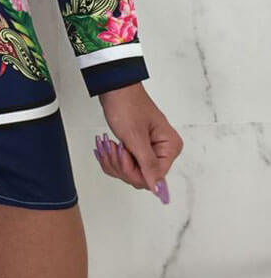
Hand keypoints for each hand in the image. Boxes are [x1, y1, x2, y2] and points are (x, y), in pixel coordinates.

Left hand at [93, 82, 182, 202]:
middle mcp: (162, 150)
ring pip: (129, 173)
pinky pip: (123, 165)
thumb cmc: (126, 104)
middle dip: (121, 165)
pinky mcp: (136, 148)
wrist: (113, 87)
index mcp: (170, 146)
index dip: (134, 171)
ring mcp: (148, 149)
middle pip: (141, 177)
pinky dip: (111, 158)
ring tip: (110, 144)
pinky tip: (108, 145)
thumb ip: (148, 166)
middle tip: (115, 146)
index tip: (123, 154)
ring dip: (114, 161)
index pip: (154, 177)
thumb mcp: (136, 137)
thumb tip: (159, 190)